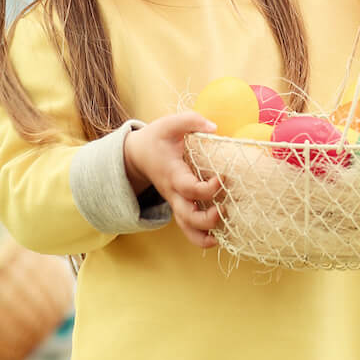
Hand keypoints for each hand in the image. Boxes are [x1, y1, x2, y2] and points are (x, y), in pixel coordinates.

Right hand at [123, 113, 223, 249]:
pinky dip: (200, 237)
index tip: (223, 178)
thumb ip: (191, 121)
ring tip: (219, 238)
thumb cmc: (156, 139)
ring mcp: (176, 202)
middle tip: (223, 211)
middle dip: (205, 220)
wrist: (136, 155)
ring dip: (202, 237)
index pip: (189, 188)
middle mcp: (174, 194)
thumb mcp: (169, 124)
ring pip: (185, 228)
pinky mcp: (180, 206)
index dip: (208, 189)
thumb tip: (214, 127)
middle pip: (187, 217)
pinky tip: (217, 239)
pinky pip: (187, 227)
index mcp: (173, 175)